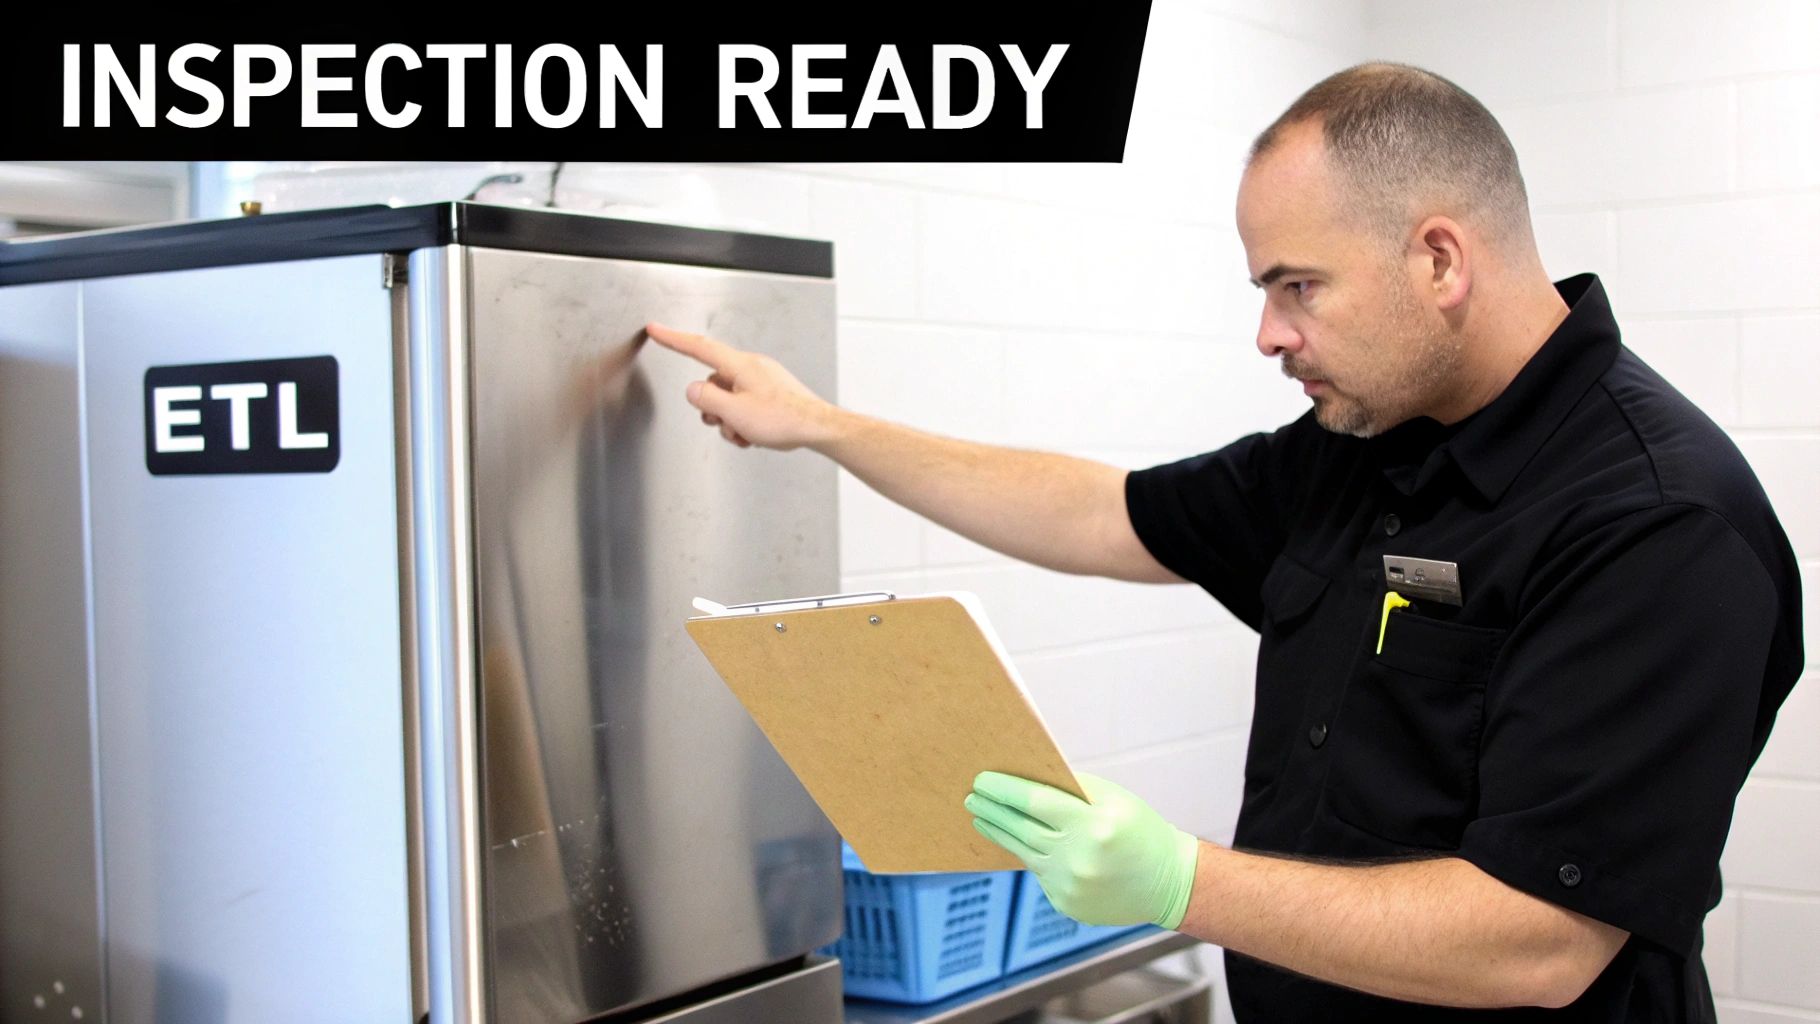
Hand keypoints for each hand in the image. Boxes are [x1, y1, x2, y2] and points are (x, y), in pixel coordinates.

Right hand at [643, 322, 839, 449]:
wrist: (818, 428)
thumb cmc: (784, 419)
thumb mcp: (735, 413)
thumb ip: (707, 399)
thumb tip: (693, 390)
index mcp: (740, 365)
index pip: (699, 347)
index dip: (673, 339)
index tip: (656, 330)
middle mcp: (751, 368)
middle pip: (713, 383)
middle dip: (713, 408)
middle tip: (726, 423)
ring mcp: (762, 380)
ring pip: (728, 398)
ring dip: (730, 420)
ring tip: (746, 433)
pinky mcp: (770, 394)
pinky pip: (744, 405)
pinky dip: (744, 423)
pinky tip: (755, 435)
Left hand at [965, 771, 1198, 928]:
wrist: (1167, 882)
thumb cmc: (1140, 830)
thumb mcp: (1115, 798)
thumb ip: (1072, 787)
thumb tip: (1028, 776)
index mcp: (1092, 824)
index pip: (1034, 801)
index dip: (1004, 789)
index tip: (982, 779)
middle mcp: (1077, 857)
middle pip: (1020, 828)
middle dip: (992, 809)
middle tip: (971, 797)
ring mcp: (1069, 885)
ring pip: (1023, 852)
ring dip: (999, 832)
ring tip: (981, 817)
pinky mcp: (1065, 904)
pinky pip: (1039, 873)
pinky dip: (1031, 856)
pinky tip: (1022, 843)